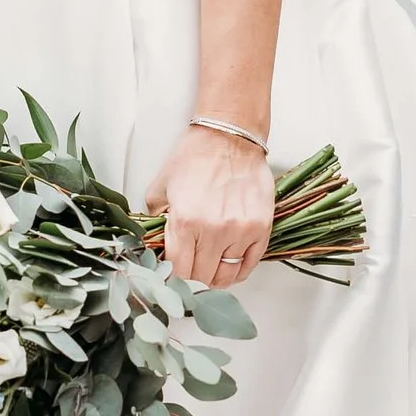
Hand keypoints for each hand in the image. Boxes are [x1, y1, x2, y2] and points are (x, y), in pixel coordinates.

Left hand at [149, 123, 274, 290]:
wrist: (229, 137)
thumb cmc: (195, 157)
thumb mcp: (160, 187)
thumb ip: (155, 220)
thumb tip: (155, 246)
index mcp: (186, 222)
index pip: (179, 271)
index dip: (174, 278)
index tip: (174, 275)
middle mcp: (214, 230)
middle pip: (202, 277)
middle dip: (193, 278)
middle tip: (191, 270)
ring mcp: (241, 231)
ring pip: (226, 275)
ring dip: (216, 277)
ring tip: (210, 270)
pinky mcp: (261, 228)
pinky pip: (249, 264)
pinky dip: (238, 270)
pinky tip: (230, 266)